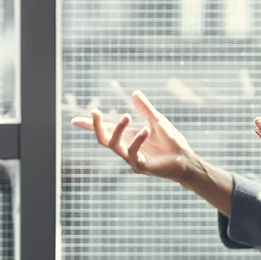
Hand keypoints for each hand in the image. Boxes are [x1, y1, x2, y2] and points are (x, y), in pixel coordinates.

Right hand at [71, 90, 196, 182]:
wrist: (186, 160)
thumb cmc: (172, 143)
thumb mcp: (158, 121)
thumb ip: (146, 109)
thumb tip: (134, 93)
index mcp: (127, 137)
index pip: (105, 130)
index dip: (90, 125)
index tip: (74, 120)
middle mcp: (126, 148)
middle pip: (102, 138)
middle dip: (95, 126)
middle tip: (95, 112)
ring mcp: (131, 158)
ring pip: (114, 145)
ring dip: (117, 130)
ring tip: (126, 116)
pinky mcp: (141, 166)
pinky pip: (133, 154)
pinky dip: (137, 141)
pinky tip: (146, 129)